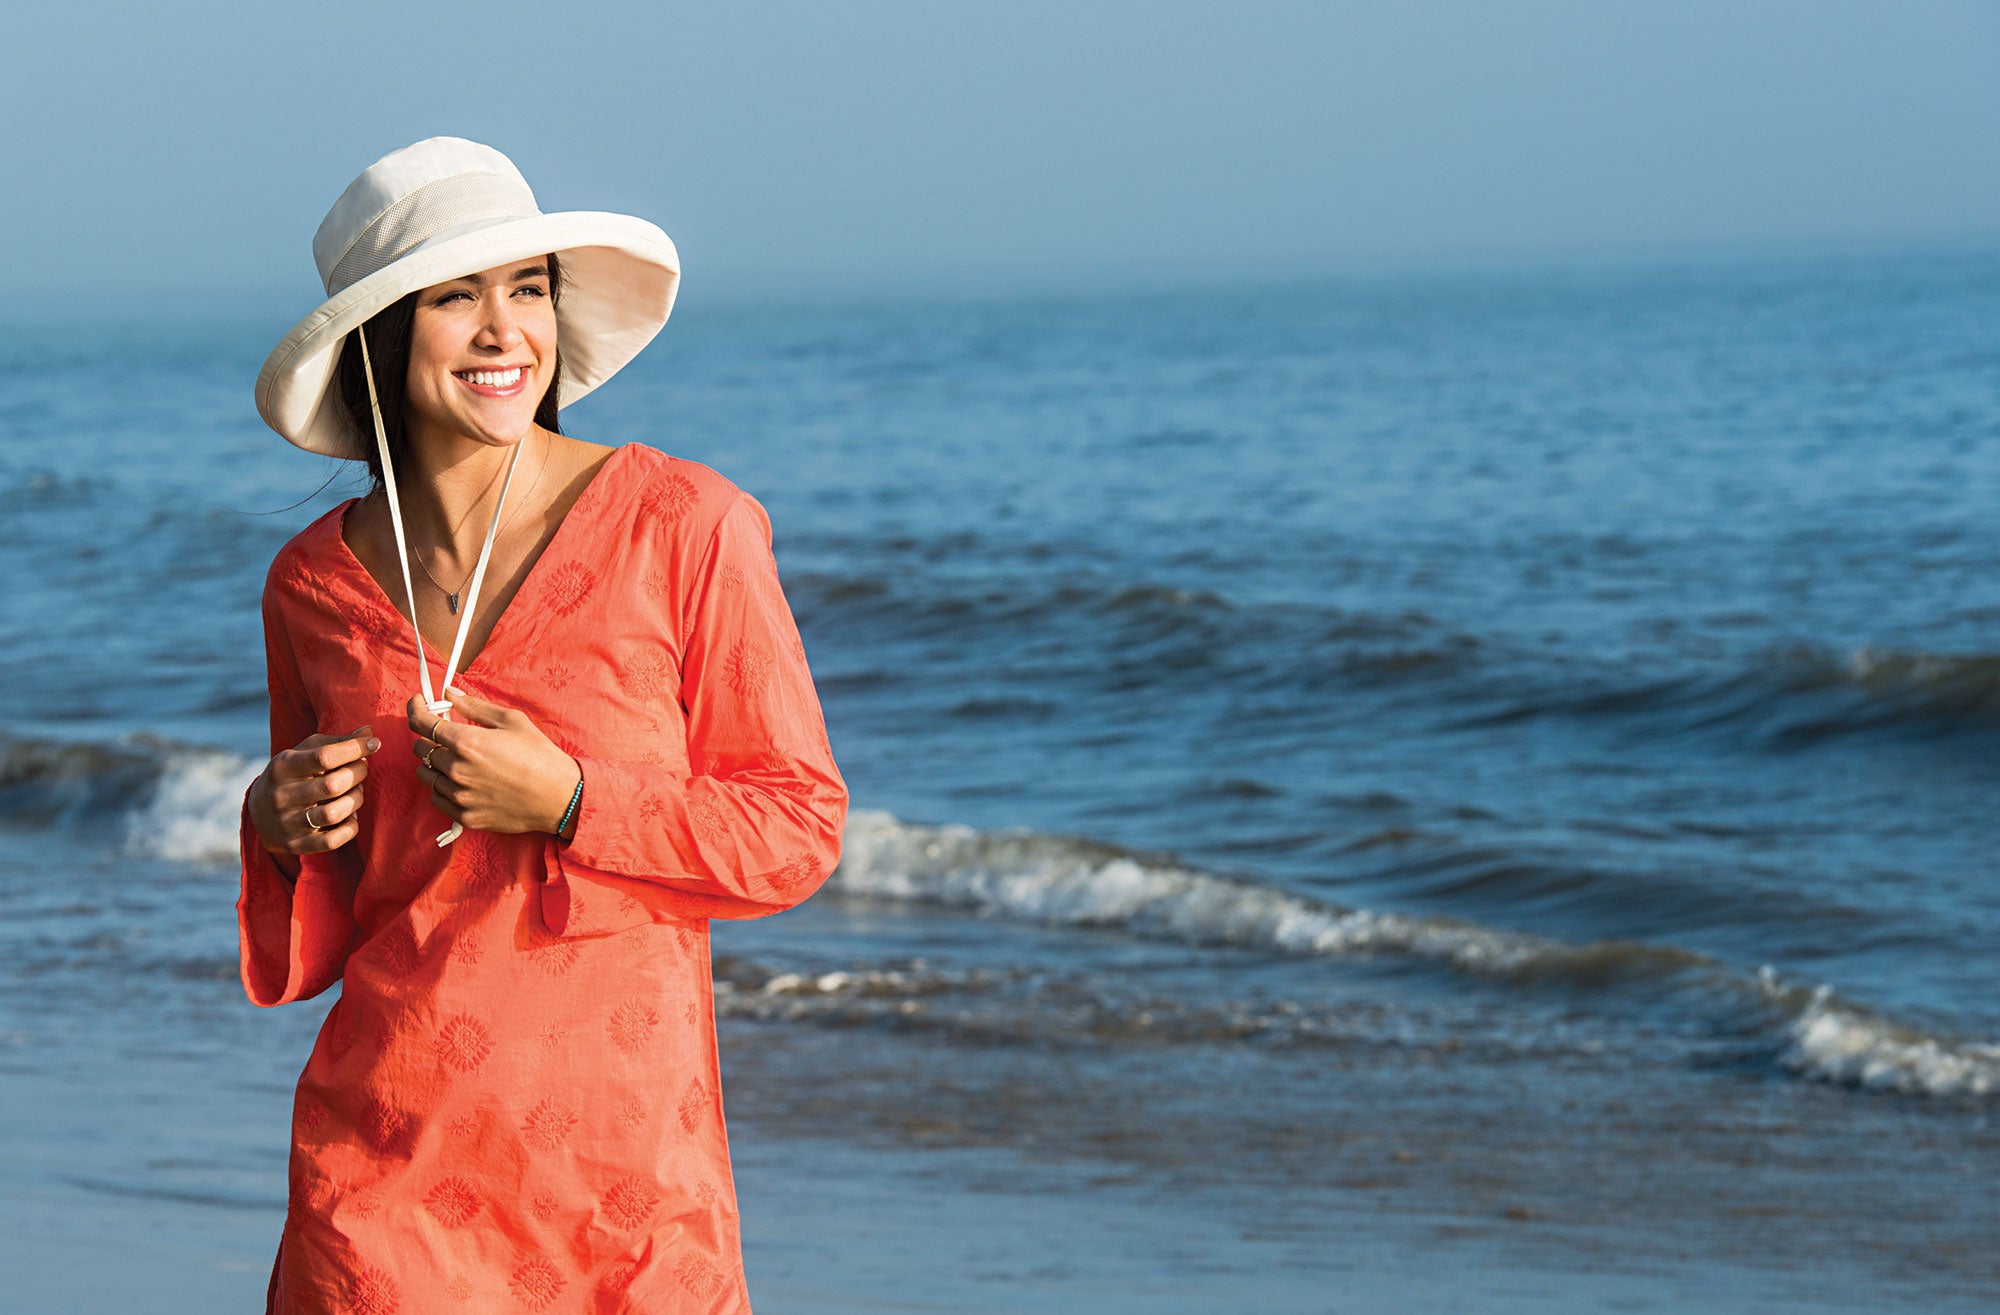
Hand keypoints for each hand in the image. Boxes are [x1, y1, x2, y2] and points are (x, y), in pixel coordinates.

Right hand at [249, 725, 378, 862]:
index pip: (323, 756)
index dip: (354, 748)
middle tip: (363, 768)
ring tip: (356, 791)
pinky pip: (333, 841)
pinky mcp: (296, 845)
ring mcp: (287, 823)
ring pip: (334, 813)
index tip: (373, 743)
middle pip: (332, 785)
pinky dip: (351, 827)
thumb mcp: (304, 752)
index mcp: (282, 767)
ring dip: (356, 799)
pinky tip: (351, 815)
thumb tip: (369, 731)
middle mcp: (281, 796)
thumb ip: (336, 741)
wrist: (259, 813)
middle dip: (358, 773)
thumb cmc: (293, 774)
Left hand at [407, 688, 580, 835]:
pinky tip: (460, 781)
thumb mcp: (511, 720)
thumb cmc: (538, 755)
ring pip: (425, 775)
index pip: (421, 723)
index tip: (419, 704)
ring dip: (434, 763)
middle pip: (421, 749)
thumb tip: (448, 693)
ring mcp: (458, 796)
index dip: (415, 709)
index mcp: (466, 742)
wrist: (557, 796)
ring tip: (455, 759)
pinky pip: (436, 798)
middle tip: (447, 734)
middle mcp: (456, 770)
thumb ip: (474, 706)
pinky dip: (441, 786)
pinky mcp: (464, 816)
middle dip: (429, 737)